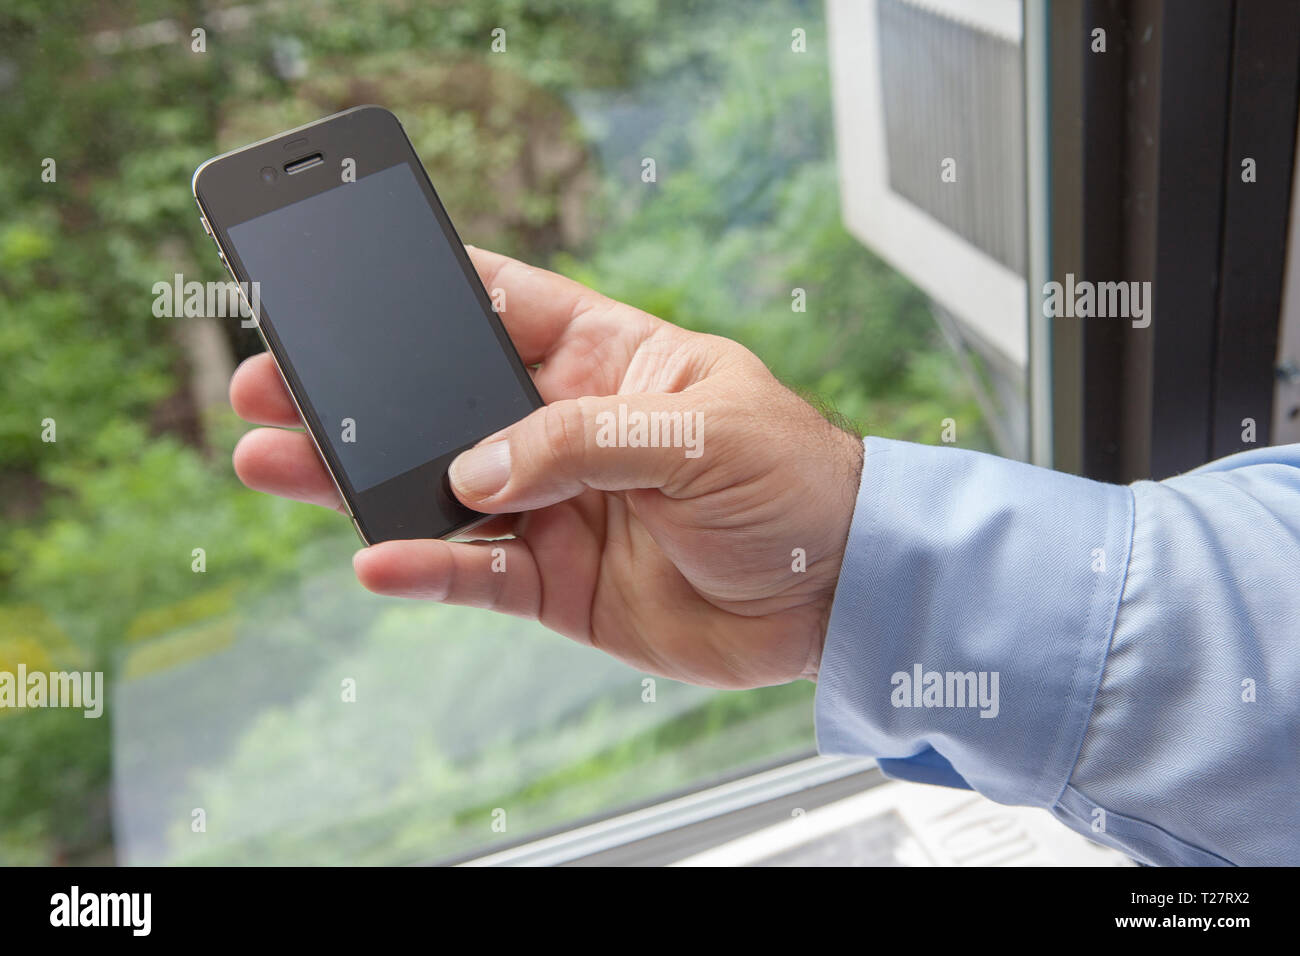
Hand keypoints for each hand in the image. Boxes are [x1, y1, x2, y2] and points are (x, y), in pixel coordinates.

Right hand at [230, 247, 863, 687]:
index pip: (499, 306)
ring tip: (272, 460)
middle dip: (361, 394)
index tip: (341, 285)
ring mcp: (554, 507)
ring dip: (358, 481)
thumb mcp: (703, 434)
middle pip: (443, 403)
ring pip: (437, 490)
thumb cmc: (797, 483)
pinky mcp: (556, 583)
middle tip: (274, 385)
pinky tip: (376, 560)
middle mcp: (566, 429)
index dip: (423, 293)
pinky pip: (474, 575)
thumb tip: (476, 470)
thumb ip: (584, 440)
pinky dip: (425, 570)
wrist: (840, 595)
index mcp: (607, 358)